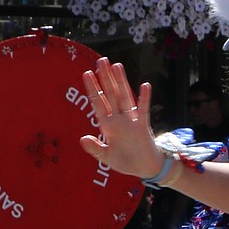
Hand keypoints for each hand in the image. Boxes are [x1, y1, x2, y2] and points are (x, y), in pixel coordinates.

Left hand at [79, 58, 161, 180]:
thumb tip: (83, 139)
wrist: (145, 168)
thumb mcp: (107, 157)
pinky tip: (144, 85)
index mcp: (108, 126)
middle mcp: (119, 119)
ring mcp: (131, 121)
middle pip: (111, 94)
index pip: (98, 103)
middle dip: (105, 78)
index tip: (87, 73)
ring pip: (124, 97)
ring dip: (121, 82)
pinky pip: (143, 110)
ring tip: (117, 66)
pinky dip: (144, 99)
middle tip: (101, 60)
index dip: (93, 89)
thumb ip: (95, 148)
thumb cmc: (126, 161)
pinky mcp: (143, 127)